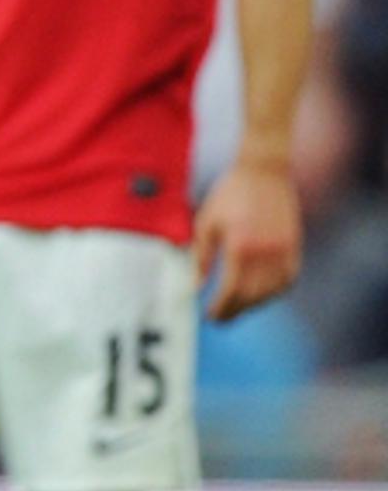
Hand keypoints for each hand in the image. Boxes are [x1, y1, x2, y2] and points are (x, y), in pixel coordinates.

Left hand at [194, 160, 302, 321]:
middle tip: (220, 318)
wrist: (264, 171)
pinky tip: (259, 295)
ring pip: (271, 292)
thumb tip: (195, 287)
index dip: (220, 307)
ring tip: (236, 308)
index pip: (231, 290)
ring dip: (253, 305)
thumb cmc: (230, 194)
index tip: (210, 316)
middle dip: (234, 311)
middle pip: (251, 296)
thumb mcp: (206, 223)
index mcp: (240, 246)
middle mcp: (265, 253)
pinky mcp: (294, 247)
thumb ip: (201, 258)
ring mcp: (284, 251)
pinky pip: (287, 280)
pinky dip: (273, 292)